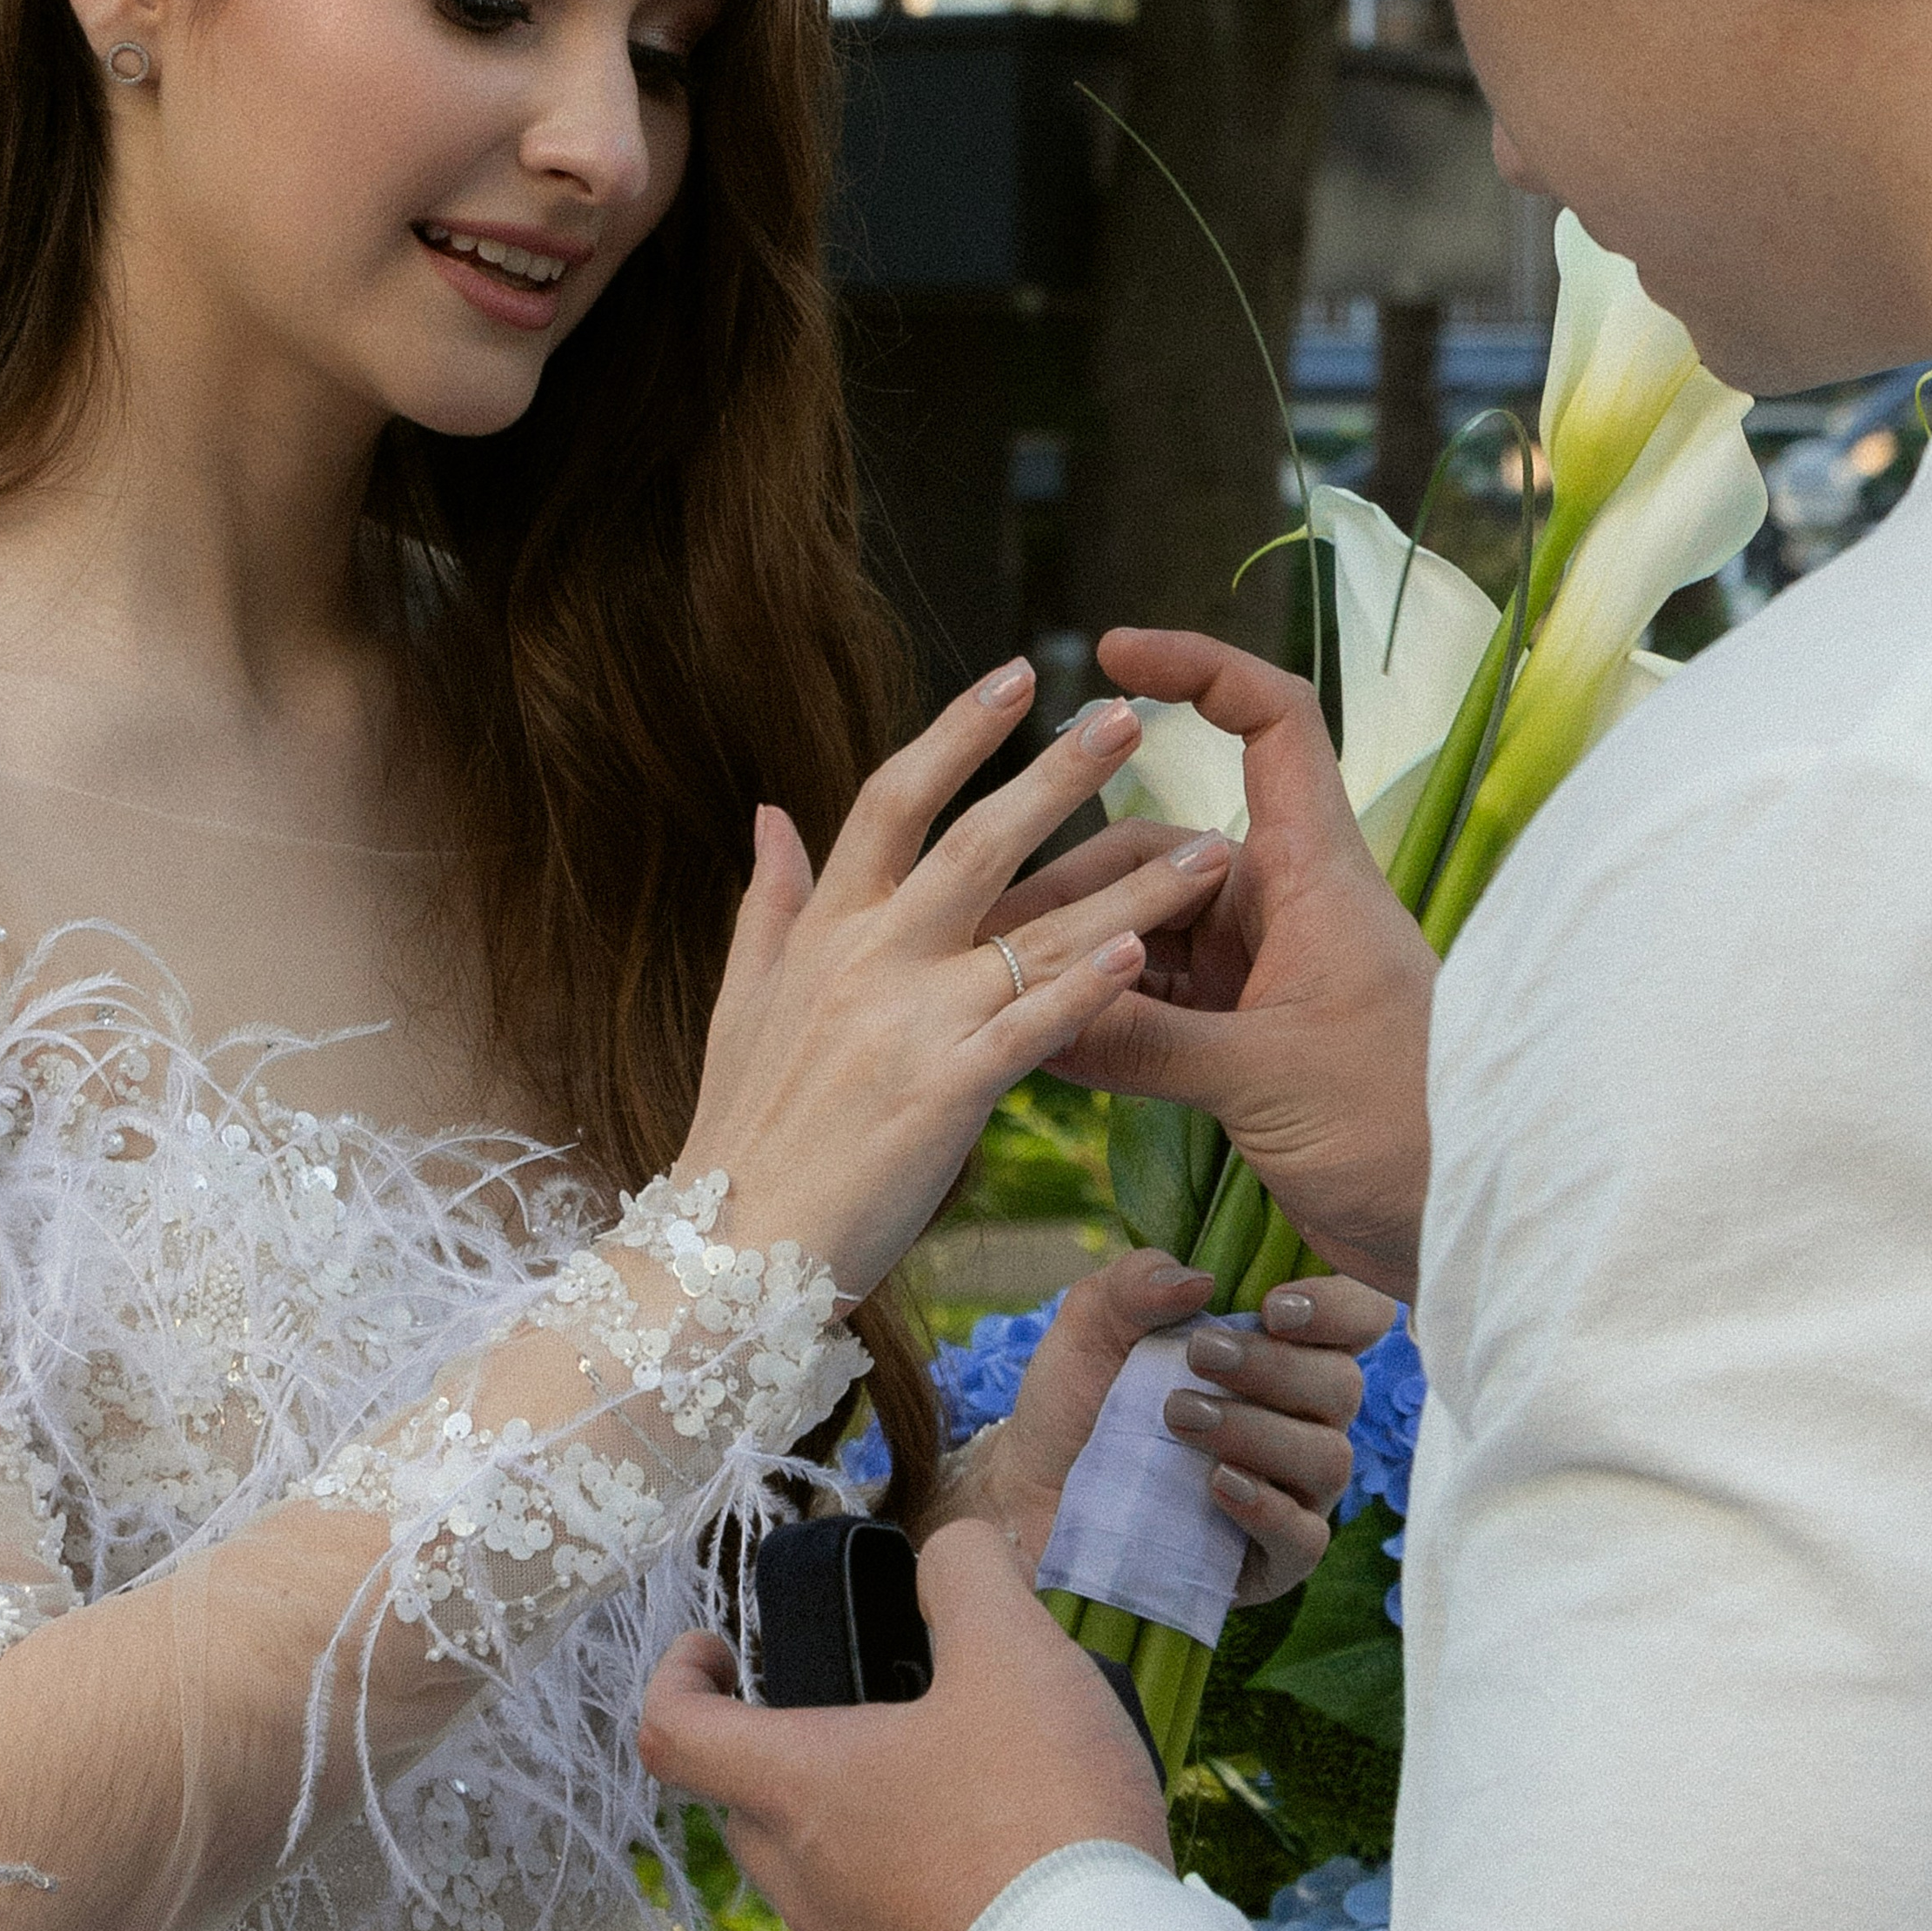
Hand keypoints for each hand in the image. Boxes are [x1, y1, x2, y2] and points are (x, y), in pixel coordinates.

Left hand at [638, 1521, 1171, 1930]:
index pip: (672, 1732)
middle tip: (861, 1709)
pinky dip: (911, 1883)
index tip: (718, 1648)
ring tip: (950, 1779)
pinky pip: (882, 1928)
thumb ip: (968, 1574)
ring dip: (854, 1820)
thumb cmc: (1043, 1810)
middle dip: (779, 1748)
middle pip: (746, 1805)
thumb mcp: (1014, 1651)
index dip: (678, 1676)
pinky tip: (995, 1857)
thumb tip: (948, 1553)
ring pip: (815, 1873)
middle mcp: (805, 1882)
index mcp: (799, 1789)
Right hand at [680, 664, 1231, 1297]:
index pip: (892, 799)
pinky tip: (1142, 951)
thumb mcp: (741, 1004)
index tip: (1017, 675)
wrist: (724, 1255)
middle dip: (1057, 775)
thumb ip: (766, 904)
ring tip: (1206, 849)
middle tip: (1126, 719)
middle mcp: (865, 957)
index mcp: (824, 929)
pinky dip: (1087, 987)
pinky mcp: (940, 1092)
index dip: (956, 732)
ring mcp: (904, 1021)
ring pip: (1031, 930)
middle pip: (975, 841)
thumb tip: (771, 813)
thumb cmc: (742, 1137)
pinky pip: (1030, 1027)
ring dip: (1125, 885)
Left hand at [956, 1255, 1388, 1602]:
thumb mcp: (1092, 1323)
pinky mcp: (1272, 1559)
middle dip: (1274, 1366)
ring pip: (1328, 1459)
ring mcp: (1294, 1492)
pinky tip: (1216, 1484)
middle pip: (1342, 1385)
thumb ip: (1137, 1283)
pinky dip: (1267, 1507)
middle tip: (1199, 1356)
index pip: (1357, 1319)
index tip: (1274, 1305)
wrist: (1031, 1491)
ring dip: (1257, 1431)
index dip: (1339, 1307)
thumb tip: (1200, 1280)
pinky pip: (1305, 1538)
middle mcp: (1302, 1419)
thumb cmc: (1081, 1398)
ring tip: (1179, 1418)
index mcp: (1281, 1350)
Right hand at [1019, 632, 1437, 1295]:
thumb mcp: (1261, 1079)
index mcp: (1315, 874)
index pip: (1271, 724)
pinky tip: (1037, 1039)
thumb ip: (1140, 1043)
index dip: (1198, 671)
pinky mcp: (1248, 1041)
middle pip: (1158, 851)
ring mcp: (1265, 975)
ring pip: (1144, 931)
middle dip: (1074, 885)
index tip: (1112, 656)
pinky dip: (1100, 1014)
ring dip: (1078, 957)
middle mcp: (1288, 908)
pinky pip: (1153, 1002)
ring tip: (993, 990)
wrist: (1474, 1229)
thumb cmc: (1410, 1131)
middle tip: (983, 931)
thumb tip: (1026, 1012)